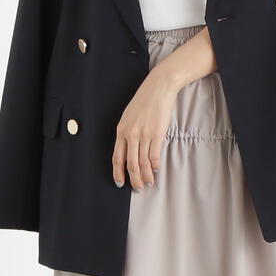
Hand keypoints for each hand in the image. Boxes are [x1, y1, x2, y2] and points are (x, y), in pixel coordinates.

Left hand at [113, 68, 178, 190]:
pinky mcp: (157, 133)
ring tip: (149, 183)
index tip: (120, 183)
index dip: (118, 172)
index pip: (117, 157)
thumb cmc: (145, 101)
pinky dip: (154, 165)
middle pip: (130, 163)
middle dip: (133, 179)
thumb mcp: (129, 116)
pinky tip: (155, 170)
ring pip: (142, 162)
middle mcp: (130, 134)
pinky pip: (154, 155)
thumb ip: (127, 132)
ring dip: (145, 175)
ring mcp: (144, 134)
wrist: (159, 87)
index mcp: (121, 130)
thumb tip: (128, 150)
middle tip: (138, 188)